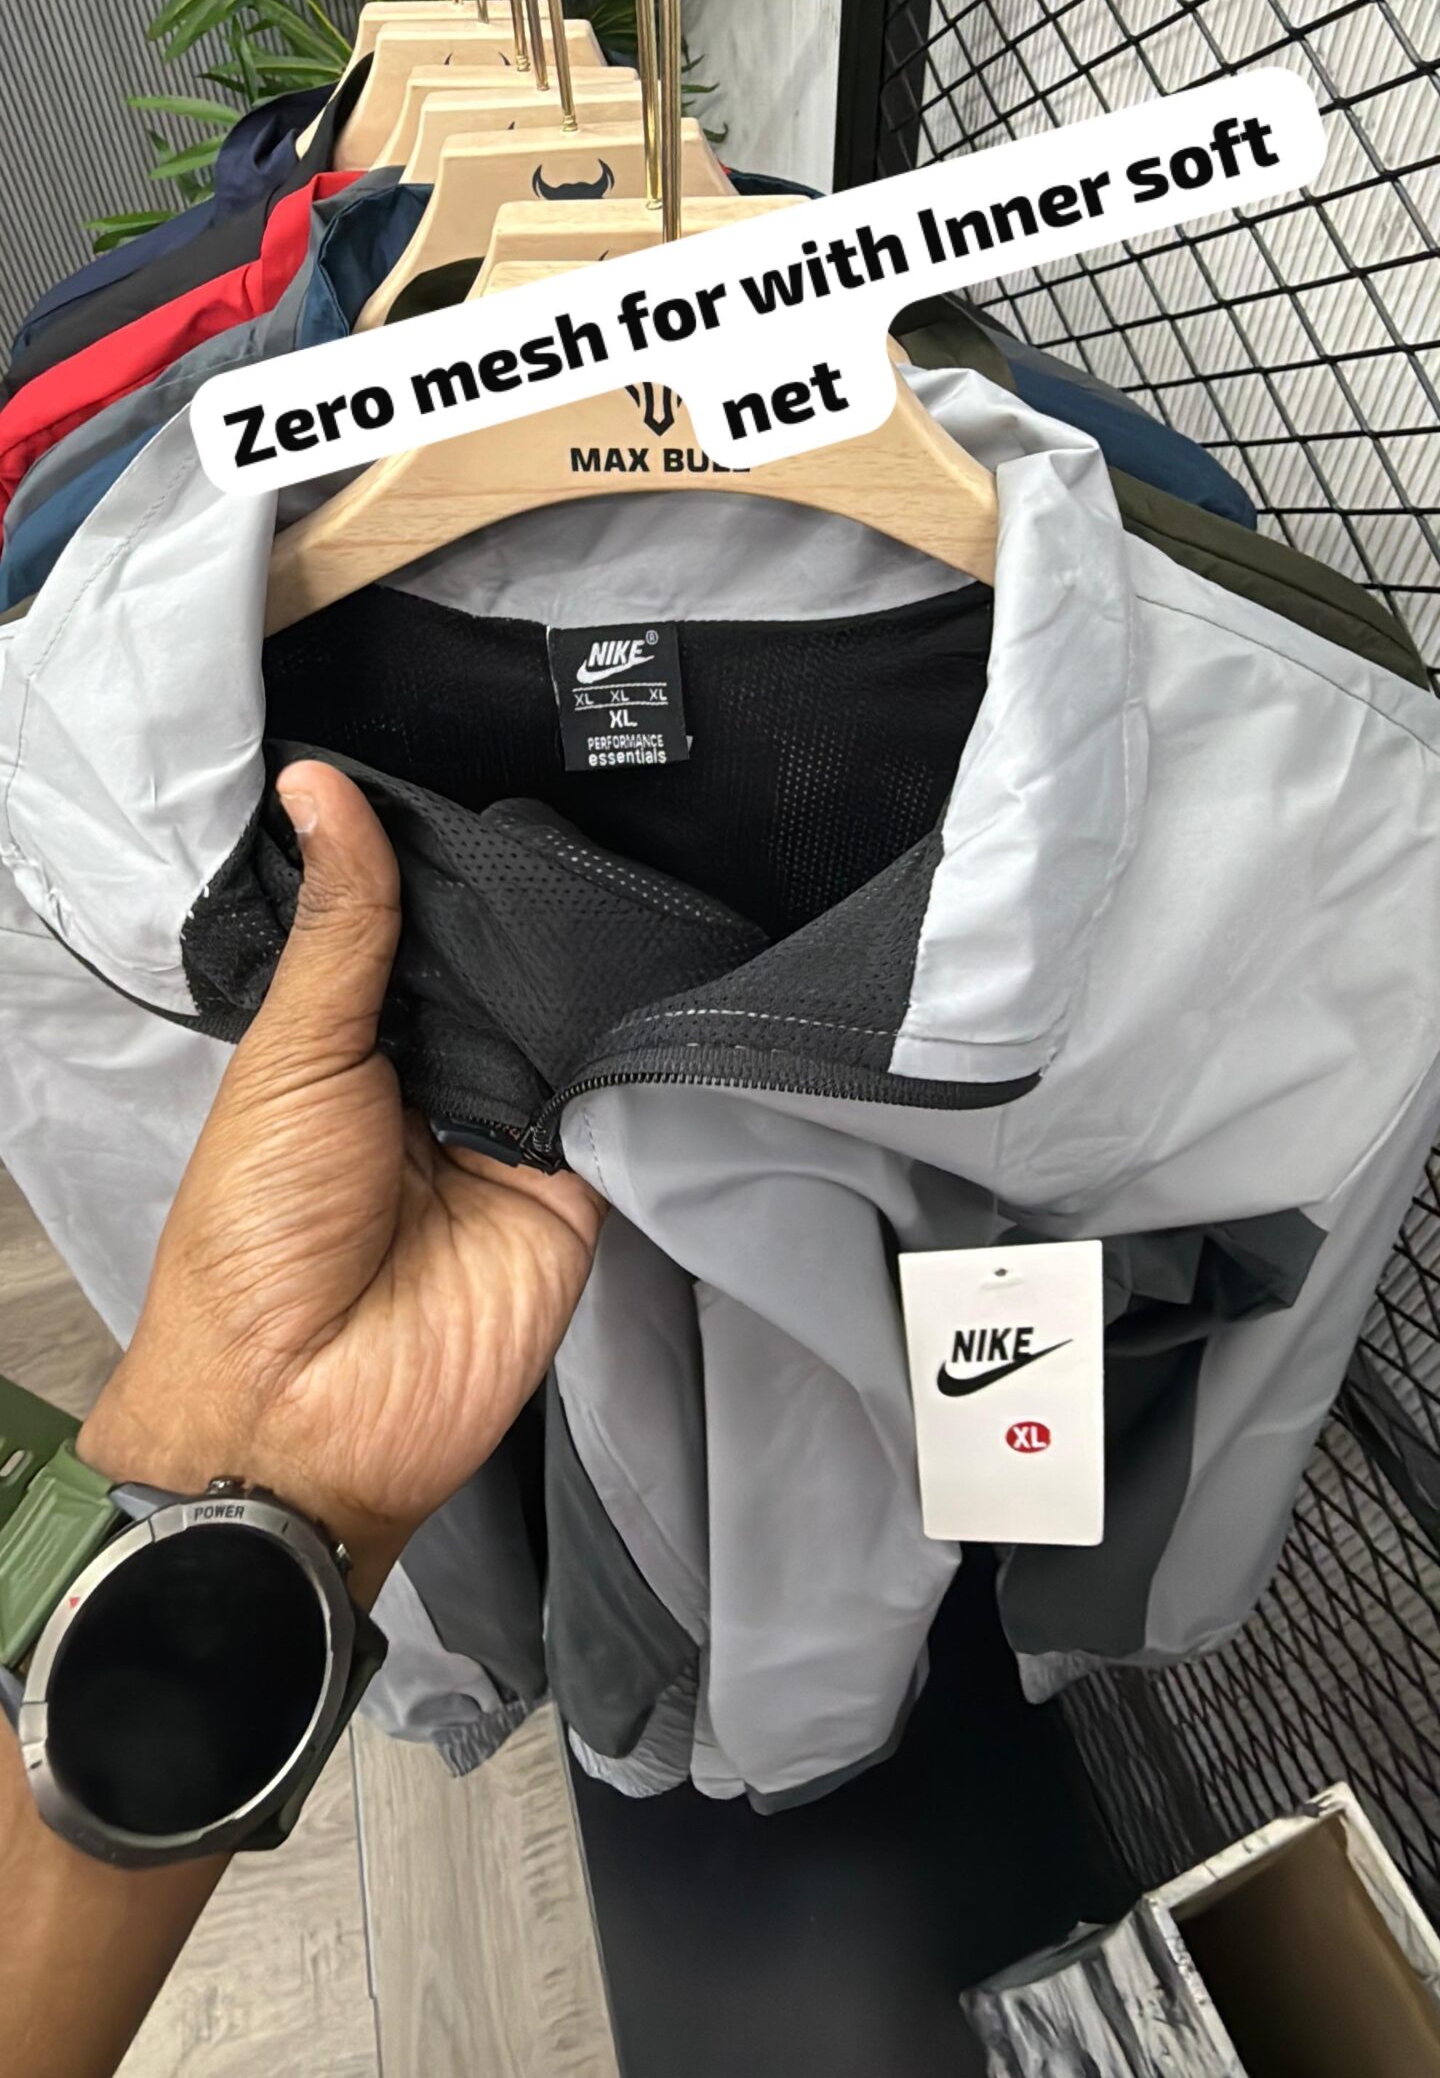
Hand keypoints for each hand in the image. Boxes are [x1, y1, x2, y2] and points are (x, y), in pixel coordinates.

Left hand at [79, 761, 604, 1605]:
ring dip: (585, 981)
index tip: (502, 781)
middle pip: (505, 979)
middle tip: (587, 823)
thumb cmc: (254, 1238)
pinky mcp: (576, 1193)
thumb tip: (317, 788)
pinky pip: (617, 1108)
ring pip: (567, 1031)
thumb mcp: (289, 1060)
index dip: (454, 871)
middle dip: (533, 921)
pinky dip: (630, 1061)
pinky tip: (655, 986)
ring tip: (630, 883)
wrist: (303, 1414)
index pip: (424, 937)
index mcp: (355, 1045)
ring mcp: (509, 1138)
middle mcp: (437, 1083)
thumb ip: (341, 930)